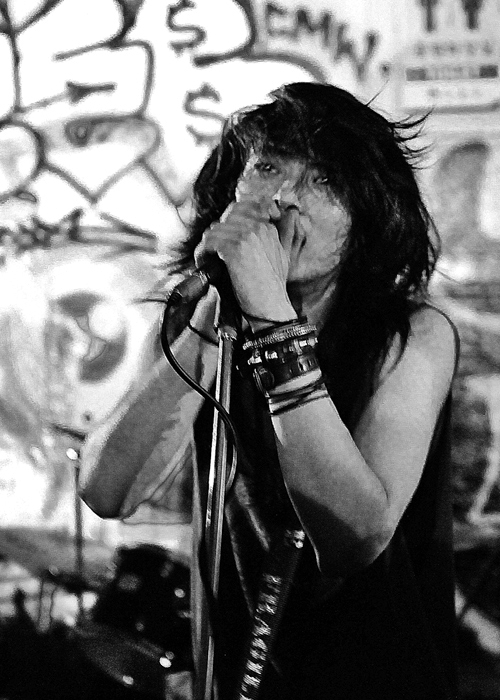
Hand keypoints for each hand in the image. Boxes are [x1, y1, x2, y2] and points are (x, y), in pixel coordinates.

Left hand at [194, 168, 298, 326]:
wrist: (271, 308)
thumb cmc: (272, 288)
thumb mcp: (281, 256)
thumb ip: (278, 235)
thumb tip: (277, 222)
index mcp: (269, 228)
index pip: (244, 206)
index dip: (229, 220)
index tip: (223, 235)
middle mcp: (260, 228)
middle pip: (226, 216)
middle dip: (217, 232)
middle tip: (213, 250)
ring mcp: (248, 236)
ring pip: (214, 229)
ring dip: (207, 245)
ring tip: (208, 260)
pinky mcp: (235, 248)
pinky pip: (209, 242)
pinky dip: (202, 254)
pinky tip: (205, 264)